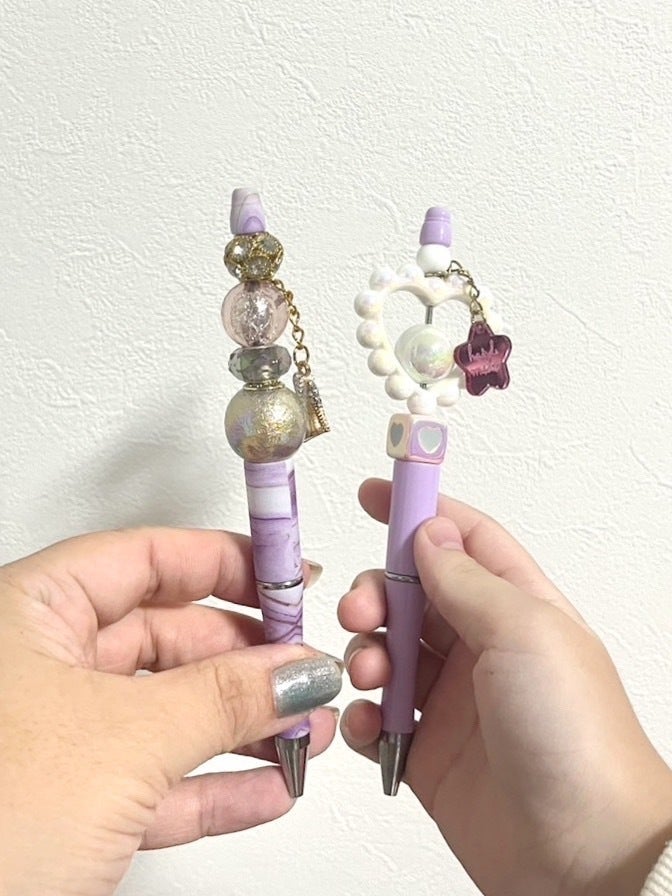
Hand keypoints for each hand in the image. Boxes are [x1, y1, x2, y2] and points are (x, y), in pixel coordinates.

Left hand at [0, 528, 340, 895]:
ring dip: (245, 726)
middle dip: (249, 659)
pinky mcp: (71, 805)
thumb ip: (224, 695)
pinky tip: (270, 788)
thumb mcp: (123, 739)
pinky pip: (160, 780)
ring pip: (170, 712)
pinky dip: (216, 785)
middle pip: (169, 637)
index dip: (225, 564)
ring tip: (306, 732)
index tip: (287, 580)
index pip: (147, 559)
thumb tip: (300, 669)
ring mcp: (59, 738)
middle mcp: (43, 666)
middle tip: (310, 669)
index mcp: (33, 613)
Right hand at [339, 479, 671, 895]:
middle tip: (361, 609)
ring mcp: (455, 703)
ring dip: (364, 653)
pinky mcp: (429, 755)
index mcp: (516, 608)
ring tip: (369, 676)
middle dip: (376, 594)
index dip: (417, 513)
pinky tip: (367, 724)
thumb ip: (466, 579)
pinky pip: (376, 719)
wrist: (583, 859)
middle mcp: (484, 649)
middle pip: (411, 596)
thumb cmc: (575, 739)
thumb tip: (427, 533)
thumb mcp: (524, 632)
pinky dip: (360, 716)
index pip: (462, 540)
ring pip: (387, 653)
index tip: (373, 495)